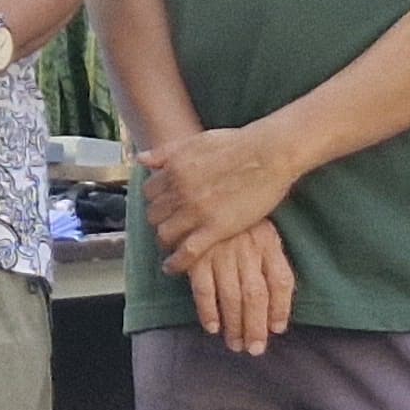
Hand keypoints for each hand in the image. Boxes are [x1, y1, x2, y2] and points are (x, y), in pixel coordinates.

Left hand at [139, 122, 303, 269]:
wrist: (268, 154)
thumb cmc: (237, 144)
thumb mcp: (196, 141)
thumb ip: (166, 152)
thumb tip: (140, 160)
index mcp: (174, 169)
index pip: (149, 193)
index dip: (156, 201)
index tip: (164, 207)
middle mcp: (180, 191)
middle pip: (154, 215)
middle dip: (160, 221)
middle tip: (169, 226)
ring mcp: (196, 211)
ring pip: (165, 234)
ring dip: (166, 241)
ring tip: (173, 244)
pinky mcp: (216, 228)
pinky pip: (186, 252)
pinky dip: (176, 263)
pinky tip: (172, 268)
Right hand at [183, 220, 296, 355]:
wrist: (204, 185)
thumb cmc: (235, 213)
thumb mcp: (261, 225)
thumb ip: (270, 255)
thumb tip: (280, 292)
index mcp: (267, 240)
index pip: (281, 280)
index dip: (281, 308)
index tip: (277, 328)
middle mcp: (246, 249)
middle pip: (256, 295)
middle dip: (256, 326)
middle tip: (255, 348)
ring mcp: (221, 253)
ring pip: (232, 297)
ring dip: (234, 325)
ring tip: (235, 344)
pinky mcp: (196, 256)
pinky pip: (203, 289)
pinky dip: (207, 311)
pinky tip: (212, 326)